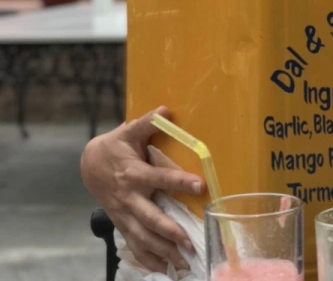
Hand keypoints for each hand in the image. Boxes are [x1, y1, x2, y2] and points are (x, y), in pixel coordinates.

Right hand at [81, 106, 205, 272]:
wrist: (89, 165)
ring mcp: (125, 213)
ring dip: (162, 250)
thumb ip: (148, 122)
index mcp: (134, 173)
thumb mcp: (129, 131)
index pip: (160, 178)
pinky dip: (149, 257)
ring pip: (143, 236)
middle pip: (150, 217)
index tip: (201, 186)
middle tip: (190, 241)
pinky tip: (165, 269)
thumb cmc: (115, 146)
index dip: (180, 182)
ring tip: (183, 260)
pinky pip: (136, 244)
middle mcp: (129, 197)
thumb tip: (166, 109)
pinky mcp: (123, 223)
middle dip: (169, 231)